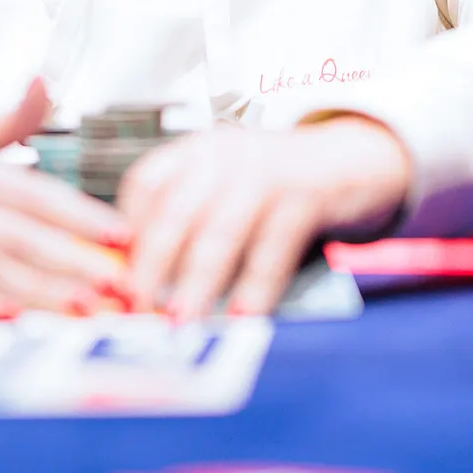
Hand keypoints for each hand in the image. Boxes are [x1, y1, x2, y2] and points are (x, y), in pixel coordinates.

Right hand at [0, 78, 131, 319]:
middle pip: (23, 242)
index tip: (122, 233)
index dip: (81, 217)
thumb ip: (12, 117)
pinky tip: (15, 320)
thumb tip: (46, 81)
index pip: (36, 196)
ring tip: (86, 310)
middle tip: (119, 284)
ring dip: (42, 295)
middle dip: (73, 264)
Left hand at [118, 115, 411, 319]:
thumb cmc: (277, 186)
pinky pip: (273, 249)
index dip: (128, 232)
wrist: (355, 158)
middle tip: (137, 309)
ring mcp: (265, 172)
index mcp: (195, 151)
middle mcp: (223, 154)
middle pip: (174, 212)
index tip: (118, 278)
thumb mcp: (226, 186)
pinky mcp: (305, 195)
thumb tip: (141, 284)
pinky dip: (256, 286)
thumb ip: (188, 220)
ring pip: (220, 233)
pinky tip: (244, 316)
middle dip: (152, 266)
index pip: (144, 186)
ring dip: (197, 282)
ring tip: (181, 321)